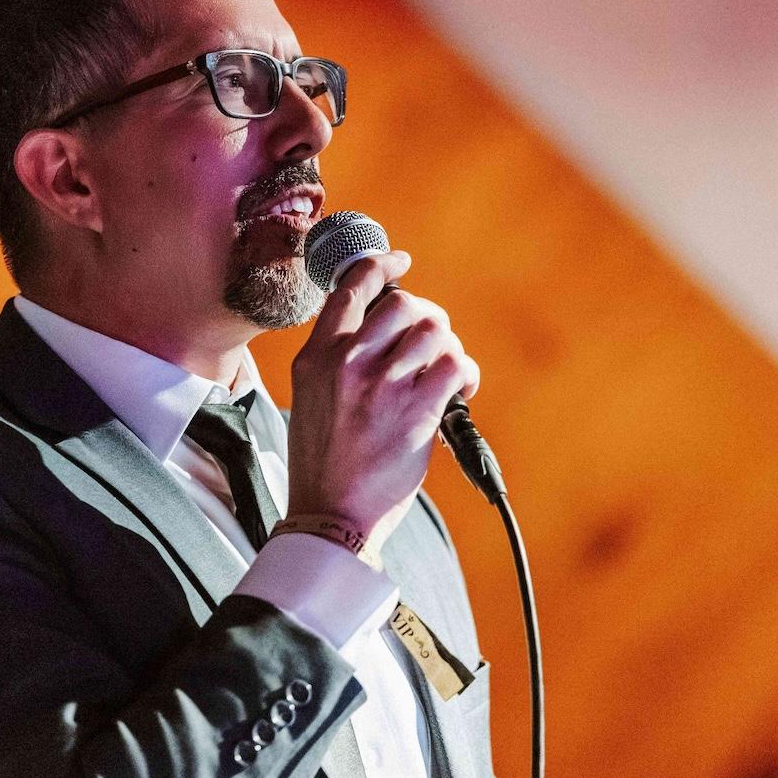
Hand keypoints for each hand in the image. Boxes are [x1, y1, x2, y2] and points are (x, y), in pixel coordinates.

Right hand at [286, 250, 480, 546]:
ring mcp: (381, 386)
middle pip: (404, 304)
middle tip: (434, 342)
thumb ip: (335, 361)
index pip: (350, 287)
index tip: (400, 262)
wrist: (331, 516)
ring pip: (435, 332)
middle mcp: (346, 363)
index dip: (381, 264)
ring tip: (447, 373)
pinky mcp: (415, 412)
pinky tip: (462, 391)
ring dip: (449, 349)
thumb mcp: (310, 399)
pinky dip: (467, 374)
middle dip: (428, 319)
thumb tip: (381, 332)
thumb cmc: (323, 463)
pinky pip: (456, 366)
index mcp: (316, 357)